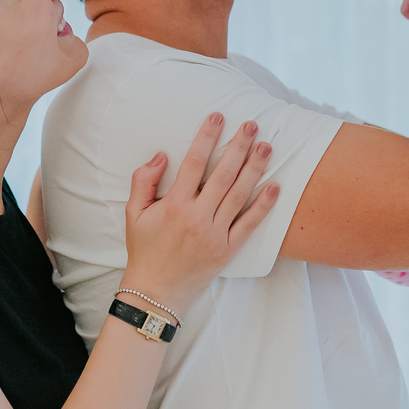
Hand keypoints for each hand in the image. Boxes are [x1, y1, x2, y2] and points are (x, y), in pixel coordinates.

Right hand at [122, 115, 278, 314]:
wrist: (156, 291)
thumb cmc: (145, 250)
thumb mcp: (133, 214)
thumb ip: (143, 181)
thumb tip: (162, 155)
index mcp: (174, 206)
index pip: (194, 163)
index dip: (206, 137)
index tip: (218, 117)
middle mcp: (197, 217)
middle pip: (223, 174)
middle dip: (238, 146)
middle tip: (252, 124)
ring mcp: (215, 234)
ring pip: (239, 195)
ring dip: (254, 168)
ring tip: (266, 146)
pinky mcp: (228, 249)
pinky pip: (249, 224)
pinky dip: (263, 206)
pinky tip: (275, 187)